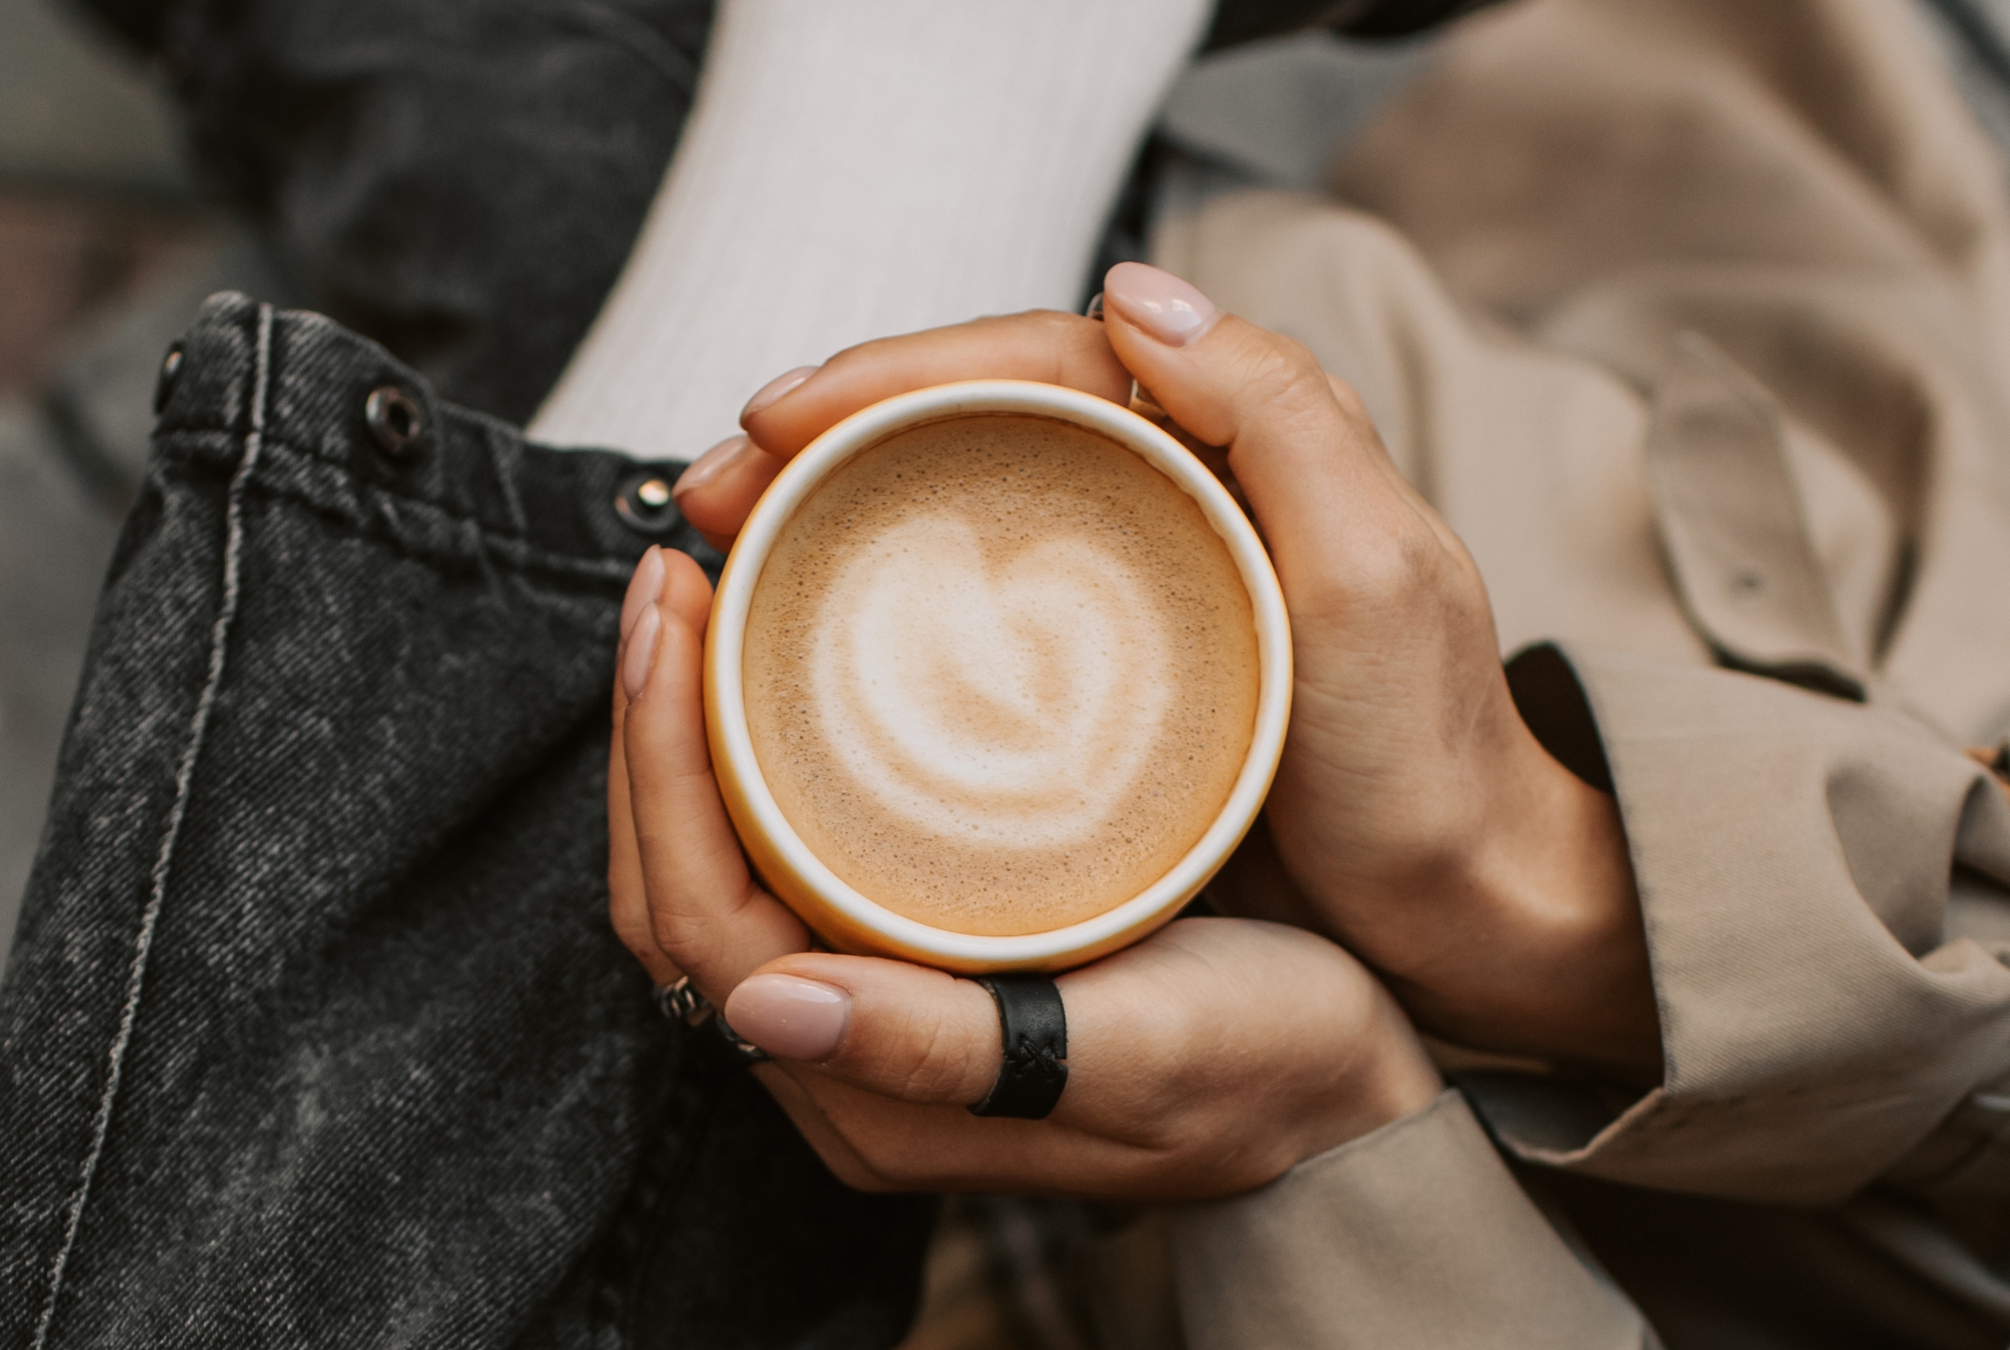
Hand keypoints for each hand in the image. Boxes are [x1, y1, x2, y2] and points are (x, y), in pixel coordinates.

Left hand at [608, 544, 1440, 1197]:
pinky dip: (764, 759)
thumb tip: (761, 1007)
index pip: (696, 918)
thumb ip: (949, 1047)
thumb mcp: (1136, 1057)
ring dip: (695, 737)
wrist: (1358, 1098)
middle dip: (652, 730)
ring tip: (708, 597)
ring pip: (728, 866)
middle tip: (670, 570)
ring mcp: (877, 1015)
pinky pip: (795, 856)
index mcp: (872, 1097)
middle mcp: (845, 1063)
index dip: (658, 760)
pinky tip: (788, 668)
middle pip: (682, 886)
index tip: (671, 604)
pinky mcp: (924, 965)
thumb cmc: (1271, 1070)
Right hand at [674, 265, 1659, 1083]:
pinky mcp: (1104, 668)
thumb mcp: (1376, 577)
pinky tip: (798, 629)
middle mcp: (1175, 487)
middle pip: (968, 420)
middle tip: (706, 494)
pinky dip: (872, 599)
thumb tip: (1132, 290)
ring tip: (719, 547)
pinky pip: (969, 598)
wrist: (1469, 909)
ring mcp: (1133, 578)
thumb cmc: (1428, 760)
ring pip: (952, 502)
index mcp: (1232, 436)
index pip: (1033, 358)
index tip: (776, 422)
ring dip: (826, 509)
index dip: (892, 374)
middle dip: (823, 435)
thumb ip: (1276, 416)